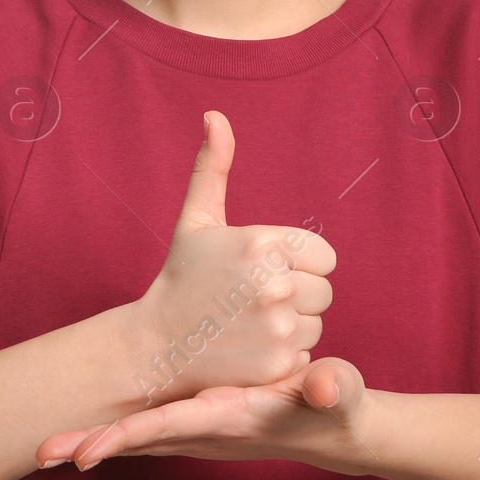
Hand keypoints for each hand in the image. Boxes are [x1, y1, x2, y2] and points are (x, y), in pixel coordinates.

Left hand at [35, 356, 374, 474]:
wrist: (334, 425)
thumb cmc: (335, 403)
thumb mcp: (339, 390)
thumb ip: (334, 386)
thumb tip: (324, 385)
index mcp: (227, 418)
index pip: (167, 428)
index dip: (125, 439)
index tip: (85, 456)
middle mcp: (204, 429)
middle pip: (136, 442)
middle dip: (88, 446)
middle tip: (39, 452)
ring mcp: (198, 429)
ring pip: (136, 439)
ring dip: (93, 442)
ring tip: (45, 448)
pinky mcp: (198, 422)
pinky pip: (148, 430)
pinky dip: (116, 433)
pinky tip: (87, 433)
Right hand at [126, 111, 336, 404]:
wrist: (155, 345)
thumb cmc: (182, 277)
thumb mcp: (197, 219)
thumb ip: (214, 166)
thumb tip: (215, 115)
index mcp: (262, 242)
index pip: (325, 257)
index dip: (299, 265)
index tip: (265, 272)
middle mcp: (274, 283)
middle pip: (324, 292)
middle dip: (296, 296)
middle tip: (253, 301)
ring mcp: (276, 326)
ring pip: (316, 325)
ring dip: (291, 327)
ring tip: (249, 324)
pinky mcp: (276, 364)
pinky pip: (305, 355)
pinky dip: (283, 356)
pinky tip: (249, 349)